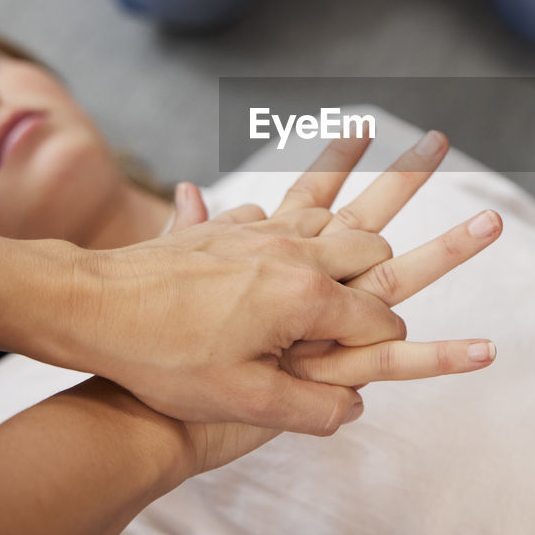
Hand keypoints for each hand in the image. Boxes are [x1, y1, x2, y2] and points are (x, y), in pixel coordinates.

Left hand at [60, 132, 497, 436]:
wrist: (92, 306)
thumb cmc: (166, 360)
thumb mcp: (245, 401)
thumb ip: (312, 406)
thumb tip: (355, 406)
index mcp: (307, 296)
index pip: (376, 320)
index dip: (390, 343)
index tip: (390, 355)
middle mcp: (294, 252)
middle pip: (371, 243)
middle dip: (406, 222)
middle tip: (442, 168)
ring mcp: (260, 232)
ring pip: (327, 196)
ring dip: (355, 165)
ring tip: (377, 128)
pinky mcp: (230, 227)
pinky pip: (281, 203)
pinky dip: (305, 187)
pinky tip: (307, 184)